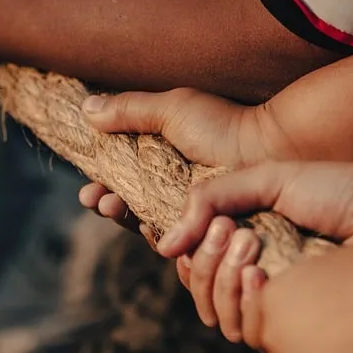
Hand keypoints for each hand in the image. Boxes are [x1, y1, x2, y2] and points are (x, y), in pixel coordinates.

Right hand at [78, 88, 287, 227]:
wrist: (266, 150)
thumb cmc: (222, 127)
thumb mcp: (172, 111)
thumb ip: (130, 111)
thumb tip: (85, 109)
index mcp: (157, 158)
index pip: (118, 177)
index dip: (100, 184)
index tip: (87, 187)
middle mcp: (167, 187)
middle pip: (126, 204)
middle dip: (106, 203)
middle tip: (97, 200)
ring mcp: (184, 211)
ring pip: (144, 224)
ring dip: (122, 219)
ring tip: (112, 207)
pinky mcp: (201, 233)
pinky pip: (172, 242)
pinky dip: (156, 238)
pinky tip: (146, 229)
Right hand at [152, 160, 352, 341]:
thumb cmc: (337, 190)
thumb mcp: (266, 178)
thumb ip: (210, 198)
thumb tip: (161, 246)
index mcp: (244, 238)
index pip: (188, 255)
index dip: (173, 245)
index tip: (153, 223)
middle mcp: (253, 273)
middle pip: (195, 286)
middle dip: (201, 259)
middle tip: (229, 229)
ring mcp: (273, 301)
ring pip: (215, 312)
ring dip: (220, 277)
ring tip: (249, 241)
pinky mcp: (292, 325)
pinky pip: (243, 327)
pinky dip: (241, 299)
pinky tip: (261, 275)